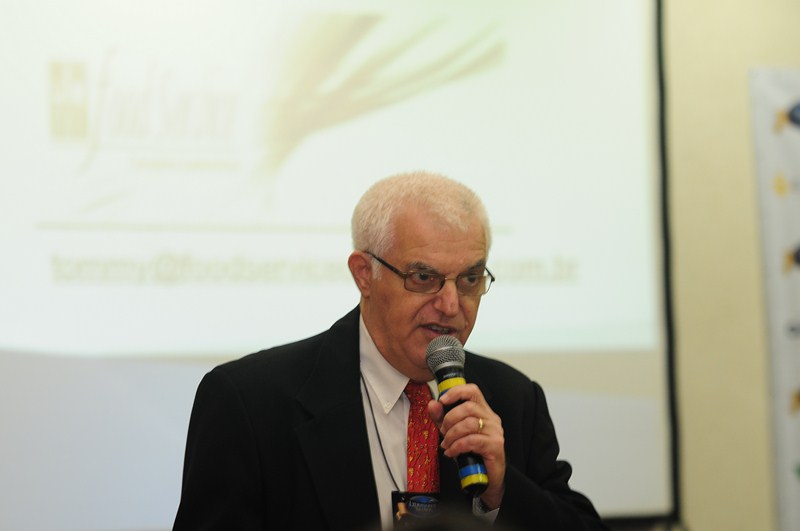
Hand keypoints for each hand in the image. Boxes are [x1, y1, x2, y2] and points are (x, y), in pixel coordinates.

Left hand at [428, 383, 505, 508]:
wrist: (486, 477)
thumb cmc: (472, 453)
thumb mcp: (453, 433)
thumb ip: (442, 418)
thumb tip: (432, 404)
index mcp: (483, 411)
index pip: (473, 391)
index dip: (456, 392)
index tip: (442, 400)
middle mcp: (492, 419)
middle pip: (468, 407)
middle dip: (449, 419)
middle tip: (443, 432)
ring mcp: (495, 432)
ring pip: (469, 423)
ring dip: (452, 434)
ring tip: (447, 444)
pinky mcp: (495, 446)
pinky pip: (472, 441)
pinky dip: (457, 446)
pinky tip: (451, 452)